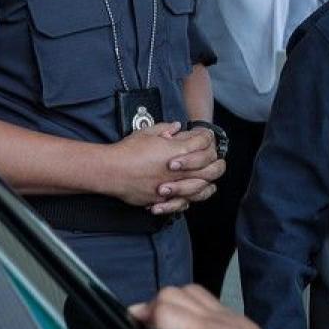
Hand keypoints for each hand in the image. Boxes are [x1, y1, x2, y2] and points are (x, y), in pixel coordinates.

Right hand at [98, 125, 220, 214]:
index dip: (207, 139)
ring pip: (202, 187)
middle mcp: (179, 170)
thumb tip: (177, 126)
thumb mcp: (147, 133)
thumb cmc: (127, 151)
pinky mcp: (164, 199)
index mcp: (178, 150)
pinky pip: (184, 202)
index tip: (205, 139)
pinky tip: (193, 196)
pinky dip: (191, 199)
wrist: (111, 171)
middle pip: (211, 168)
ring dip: (208, 183)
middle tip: (217, 161)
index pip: (204, 142)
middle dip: (217, 163)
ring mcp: (173, 186)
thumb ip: (165, 129)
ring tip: (209, 181)